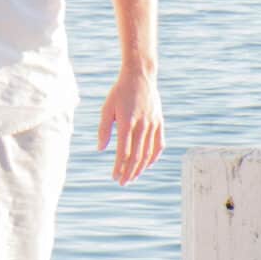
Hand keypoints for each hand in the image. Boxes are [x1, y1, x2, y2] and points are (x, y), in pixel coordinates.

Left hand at [97, 67, 163, 184]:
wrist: (140, 76)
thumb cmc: (119, 92)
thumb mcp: (107, 108)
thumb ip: (103, 129)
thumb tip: (100, 149)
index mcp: (126, 122)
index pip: (123, 152)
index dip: (119, 167)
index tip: (114, 176)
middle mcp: (141, 125)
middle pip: (136, 156)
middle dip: (129, 172)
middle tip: (123, 182)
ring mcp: (153, 124)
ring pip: (148, 153)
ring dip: (141, 168)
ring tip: (133, 177)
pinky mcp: (159, 122)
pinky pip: (159, 144)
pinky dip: (154, 156)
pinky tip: (148, 164)